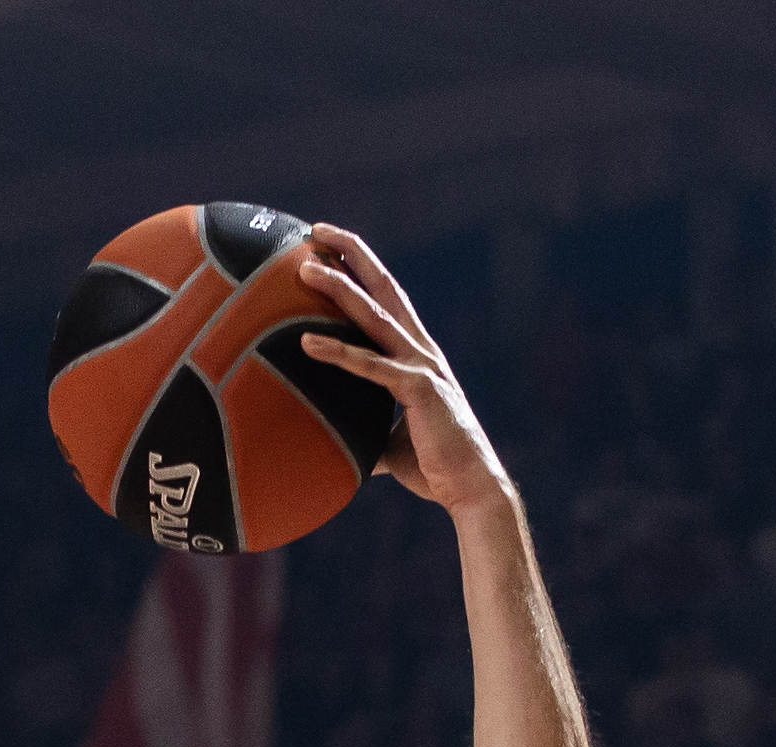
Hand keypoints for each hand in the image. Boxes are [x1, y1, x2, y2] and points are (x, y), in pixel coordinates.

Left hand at [297, 223, 511, 518]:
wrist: (471, 487)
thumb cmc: (435, 467)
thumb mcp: (390, 445)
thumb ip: (366, 435)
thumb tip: (337, 450)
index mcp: (416, 354)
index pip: (385, 299)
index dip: (360, 268)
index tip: (329, 246)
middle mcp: (420, 349)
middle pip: (382, 288)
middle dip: (350, 254)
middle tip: (315, 229)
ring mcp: (421, 365)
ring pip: (374, 316)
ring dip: (339, 289)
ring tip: (304, 268)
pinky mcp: (417, 390)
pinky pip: (370, 367)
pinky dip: (338, 352)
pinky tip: (306, 341)